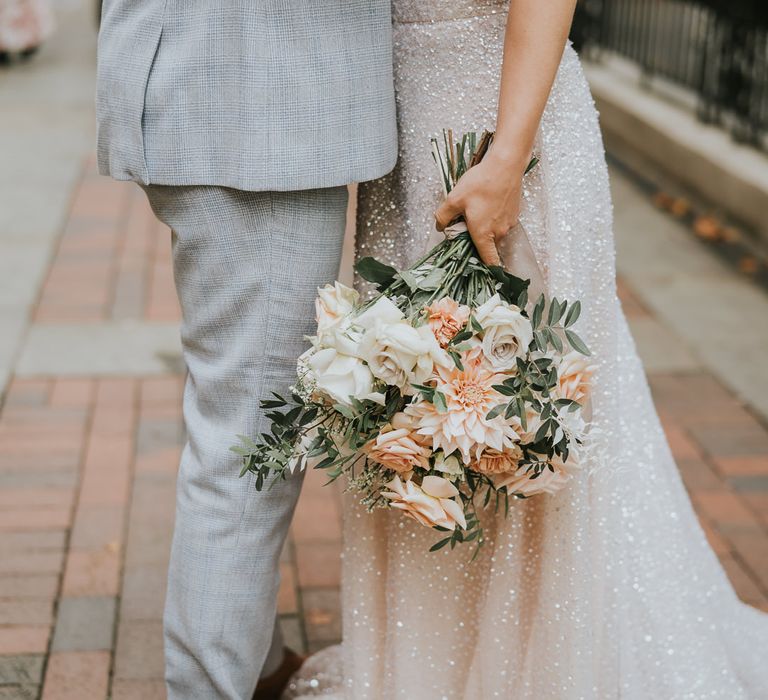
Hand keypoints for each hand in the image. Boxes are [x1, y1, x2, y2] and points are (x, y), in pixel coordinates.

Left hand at [434, 151, 527, 265]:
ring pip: (494, 233)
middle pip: (487, 245)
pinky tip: (486, 202)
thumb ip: (443, 216)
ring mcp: (509, 224)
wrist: (506, 164)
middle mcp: (499, 233)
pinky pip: (501, 222)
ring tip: (475, 208)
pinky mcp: (514, 214)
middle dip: (475, 239)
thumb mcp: (454, 198)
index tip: (476, 269)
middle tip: (464, 223)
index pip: (488, 262)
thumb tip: (440, 226)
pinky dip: (493, 218)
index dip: (483, 269)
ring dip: (484, 227)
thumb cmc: (481, 183)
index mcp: (484, 234)